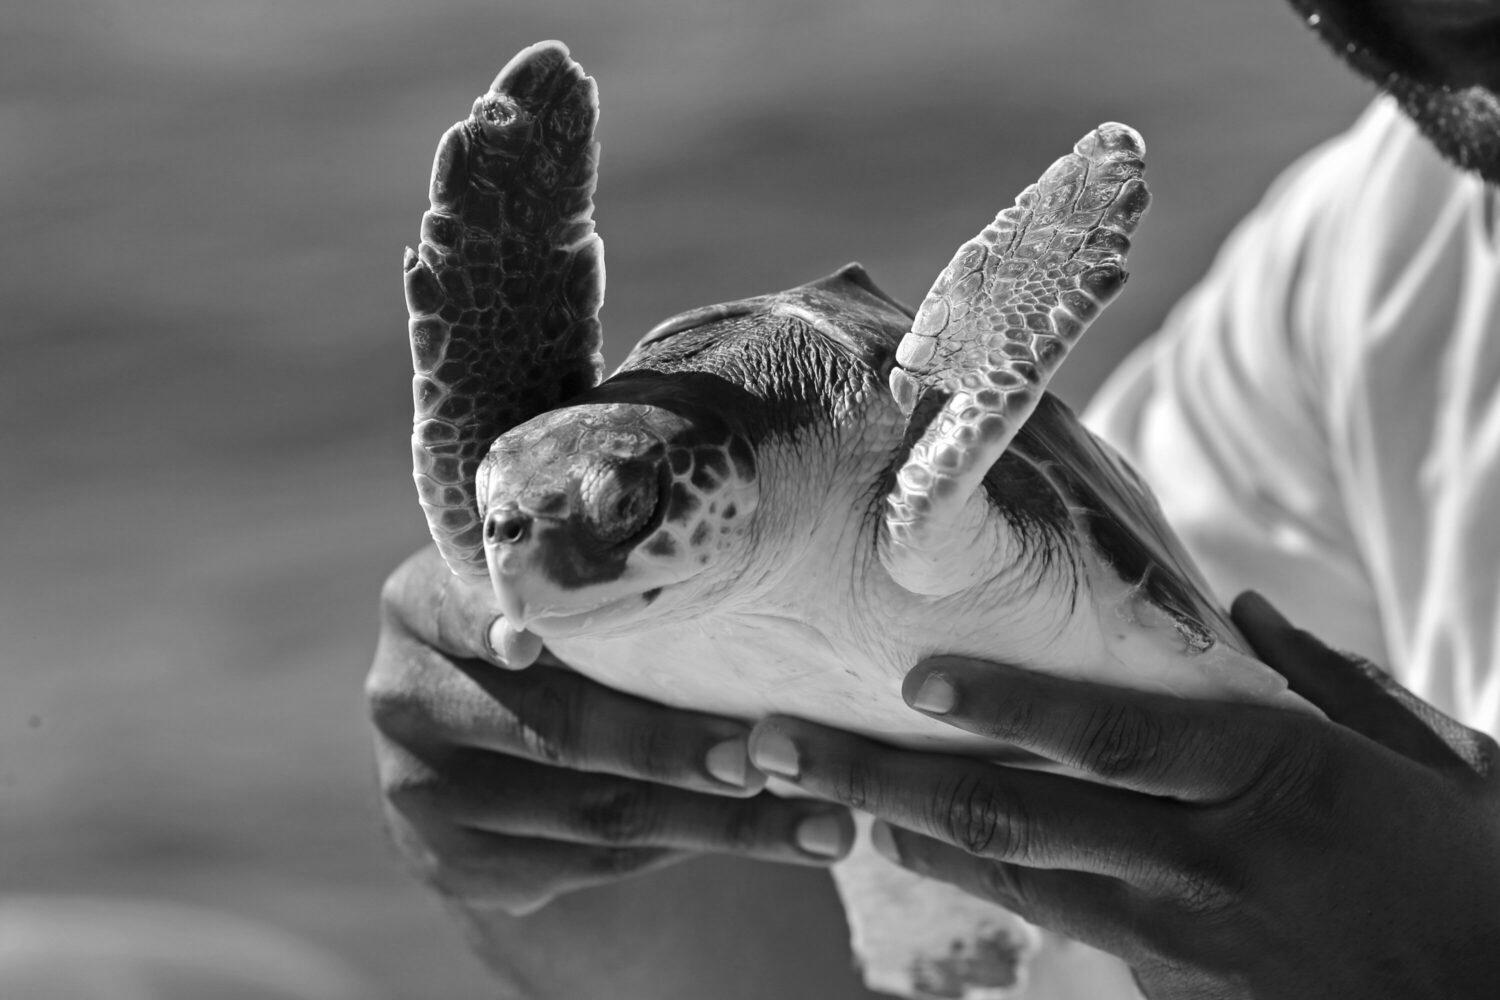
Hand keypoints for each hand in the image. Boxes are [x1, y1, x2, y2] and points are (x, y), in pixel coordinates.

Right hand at [367, 547, 852, 915]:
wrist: (492, 740)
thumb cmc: (559, 631)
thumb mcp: (553, 585)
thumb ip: (594, 574)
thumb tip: (739, 559)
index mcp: (420, 600)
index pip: (475, 610)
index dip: (522, 622)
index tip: (548, 643)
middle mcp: (402, 694)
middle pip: (557, 729)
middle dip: (673, 748)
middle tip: (768, 758)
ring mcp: (419, 790)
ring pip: (591, 815)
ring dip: (714, 825)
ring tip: (816, 826)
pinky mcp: (453, 864)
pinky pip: (587, 866)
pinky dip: (679, 853)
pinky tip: (755, 839)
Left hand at [746, 592, 1499, 998]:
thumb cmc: (1484, 882)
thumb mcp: (1442, 765)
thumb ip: (1331, 682)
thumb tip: (1245, 613)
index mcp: (1274, 782)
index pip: (1117, 741)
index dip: (1010, 710)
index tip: (911, 678)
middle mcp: (1209, 866)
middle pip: (1017, 822)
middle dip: (881, 780)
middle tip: (774, 746)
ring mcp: (1183, 944)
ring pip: (1014, 882)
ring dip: (905, 834)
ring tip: (811, 791)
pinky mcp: (1174, 996)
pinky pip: (1067, 922)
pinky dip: (992, 879)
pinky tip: (924, 840)